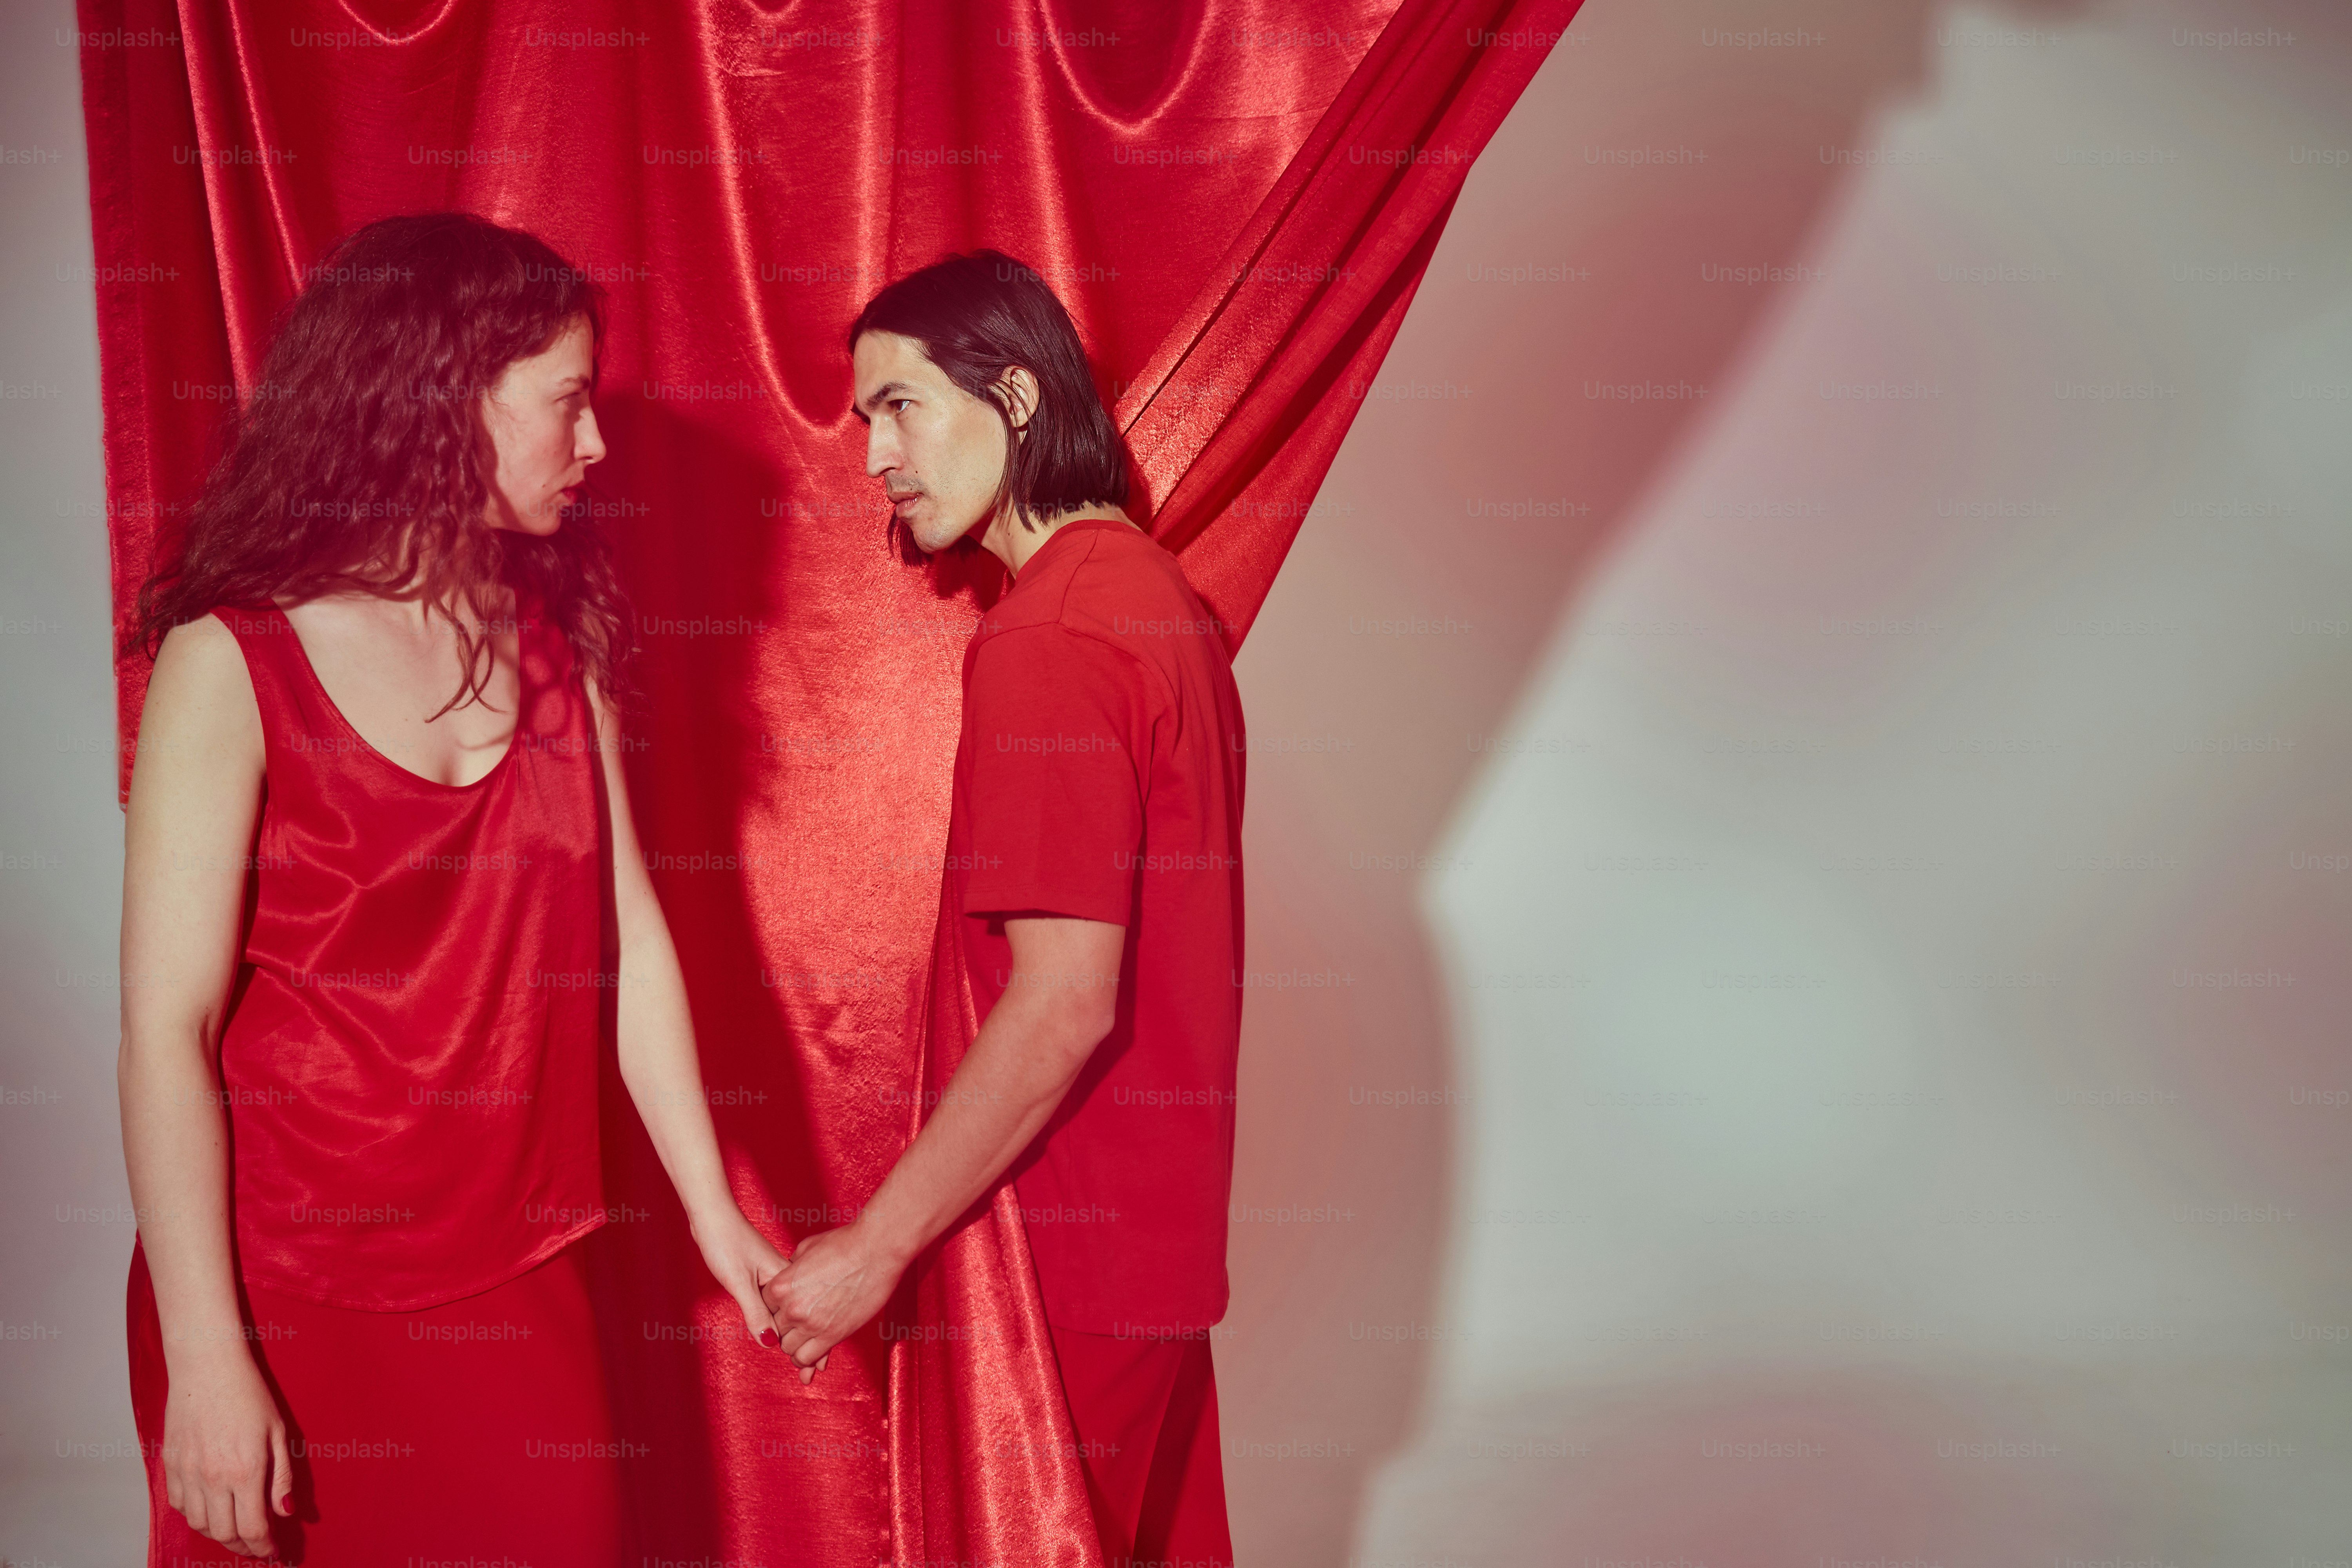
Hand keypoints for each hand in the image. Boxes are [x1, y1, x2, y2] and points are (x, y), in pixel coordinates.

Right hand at [160, 1348, 291, 1556]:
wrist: (207, 1369)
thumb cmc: (249, 1396)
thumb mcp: (279, 1433)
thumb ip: (282, 1477)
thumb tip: (285, 1512)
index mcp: (244, 1471)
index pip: (252, 1527)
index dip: (263, 1547)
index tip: (272, 1552)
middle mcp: (212, 1478)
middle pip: (224, 1533)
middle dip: (242, 1546)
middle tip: (255, 1545)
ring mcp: (188, 1473)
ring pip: (199, 1524)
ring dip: (219, 1534)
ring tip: (235, 1531)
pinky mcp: (171, 1466)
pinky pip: (180, 1505)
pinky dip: (195, 1515)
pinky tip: (210, 1509)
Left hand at [688, 1210, 804, 1377]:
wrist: (714, 1214)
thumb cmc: (724, 1243)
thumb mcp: (739, 1281)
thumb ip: (755, 1311)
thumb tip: (770, 1343)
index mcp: (784, 1278)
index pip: (801, 1318)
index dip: (811, 1343)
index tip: (819, 1367)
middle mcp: (786, 1276)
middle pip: (802, 1316)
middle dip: (811, 1342)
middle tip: (816, 1370)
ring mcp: (777, 1274)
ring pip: (795, 1308)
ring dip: (800, 1332)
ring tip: (810, 1355)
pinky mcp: (766, 1272)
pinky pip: (785, 1301)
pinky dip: (788, 1317)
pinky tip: (789, 1323)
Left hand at [760, 1223, 906, 1373]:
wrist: (876, 1249)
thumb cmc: (845, 1243)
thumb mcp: (806, 1249)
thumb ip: (791, 1267)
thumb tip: (789, 1274)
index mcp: (781, 1285)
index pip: (764, 1309)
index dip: (774, 1310)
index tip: (784, 1310)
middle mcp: (792, 1307)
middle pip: (775, 1330)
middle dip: (784, 1327)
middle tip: (797, 1323)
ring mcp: (811, 1323)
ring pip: (789, 1349)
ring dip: (794, 1345)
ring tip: (804, 1339)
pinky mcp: (833, 1335)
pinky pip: (807, 1358)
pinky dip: (806, 1359)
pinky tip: (812, 1353)